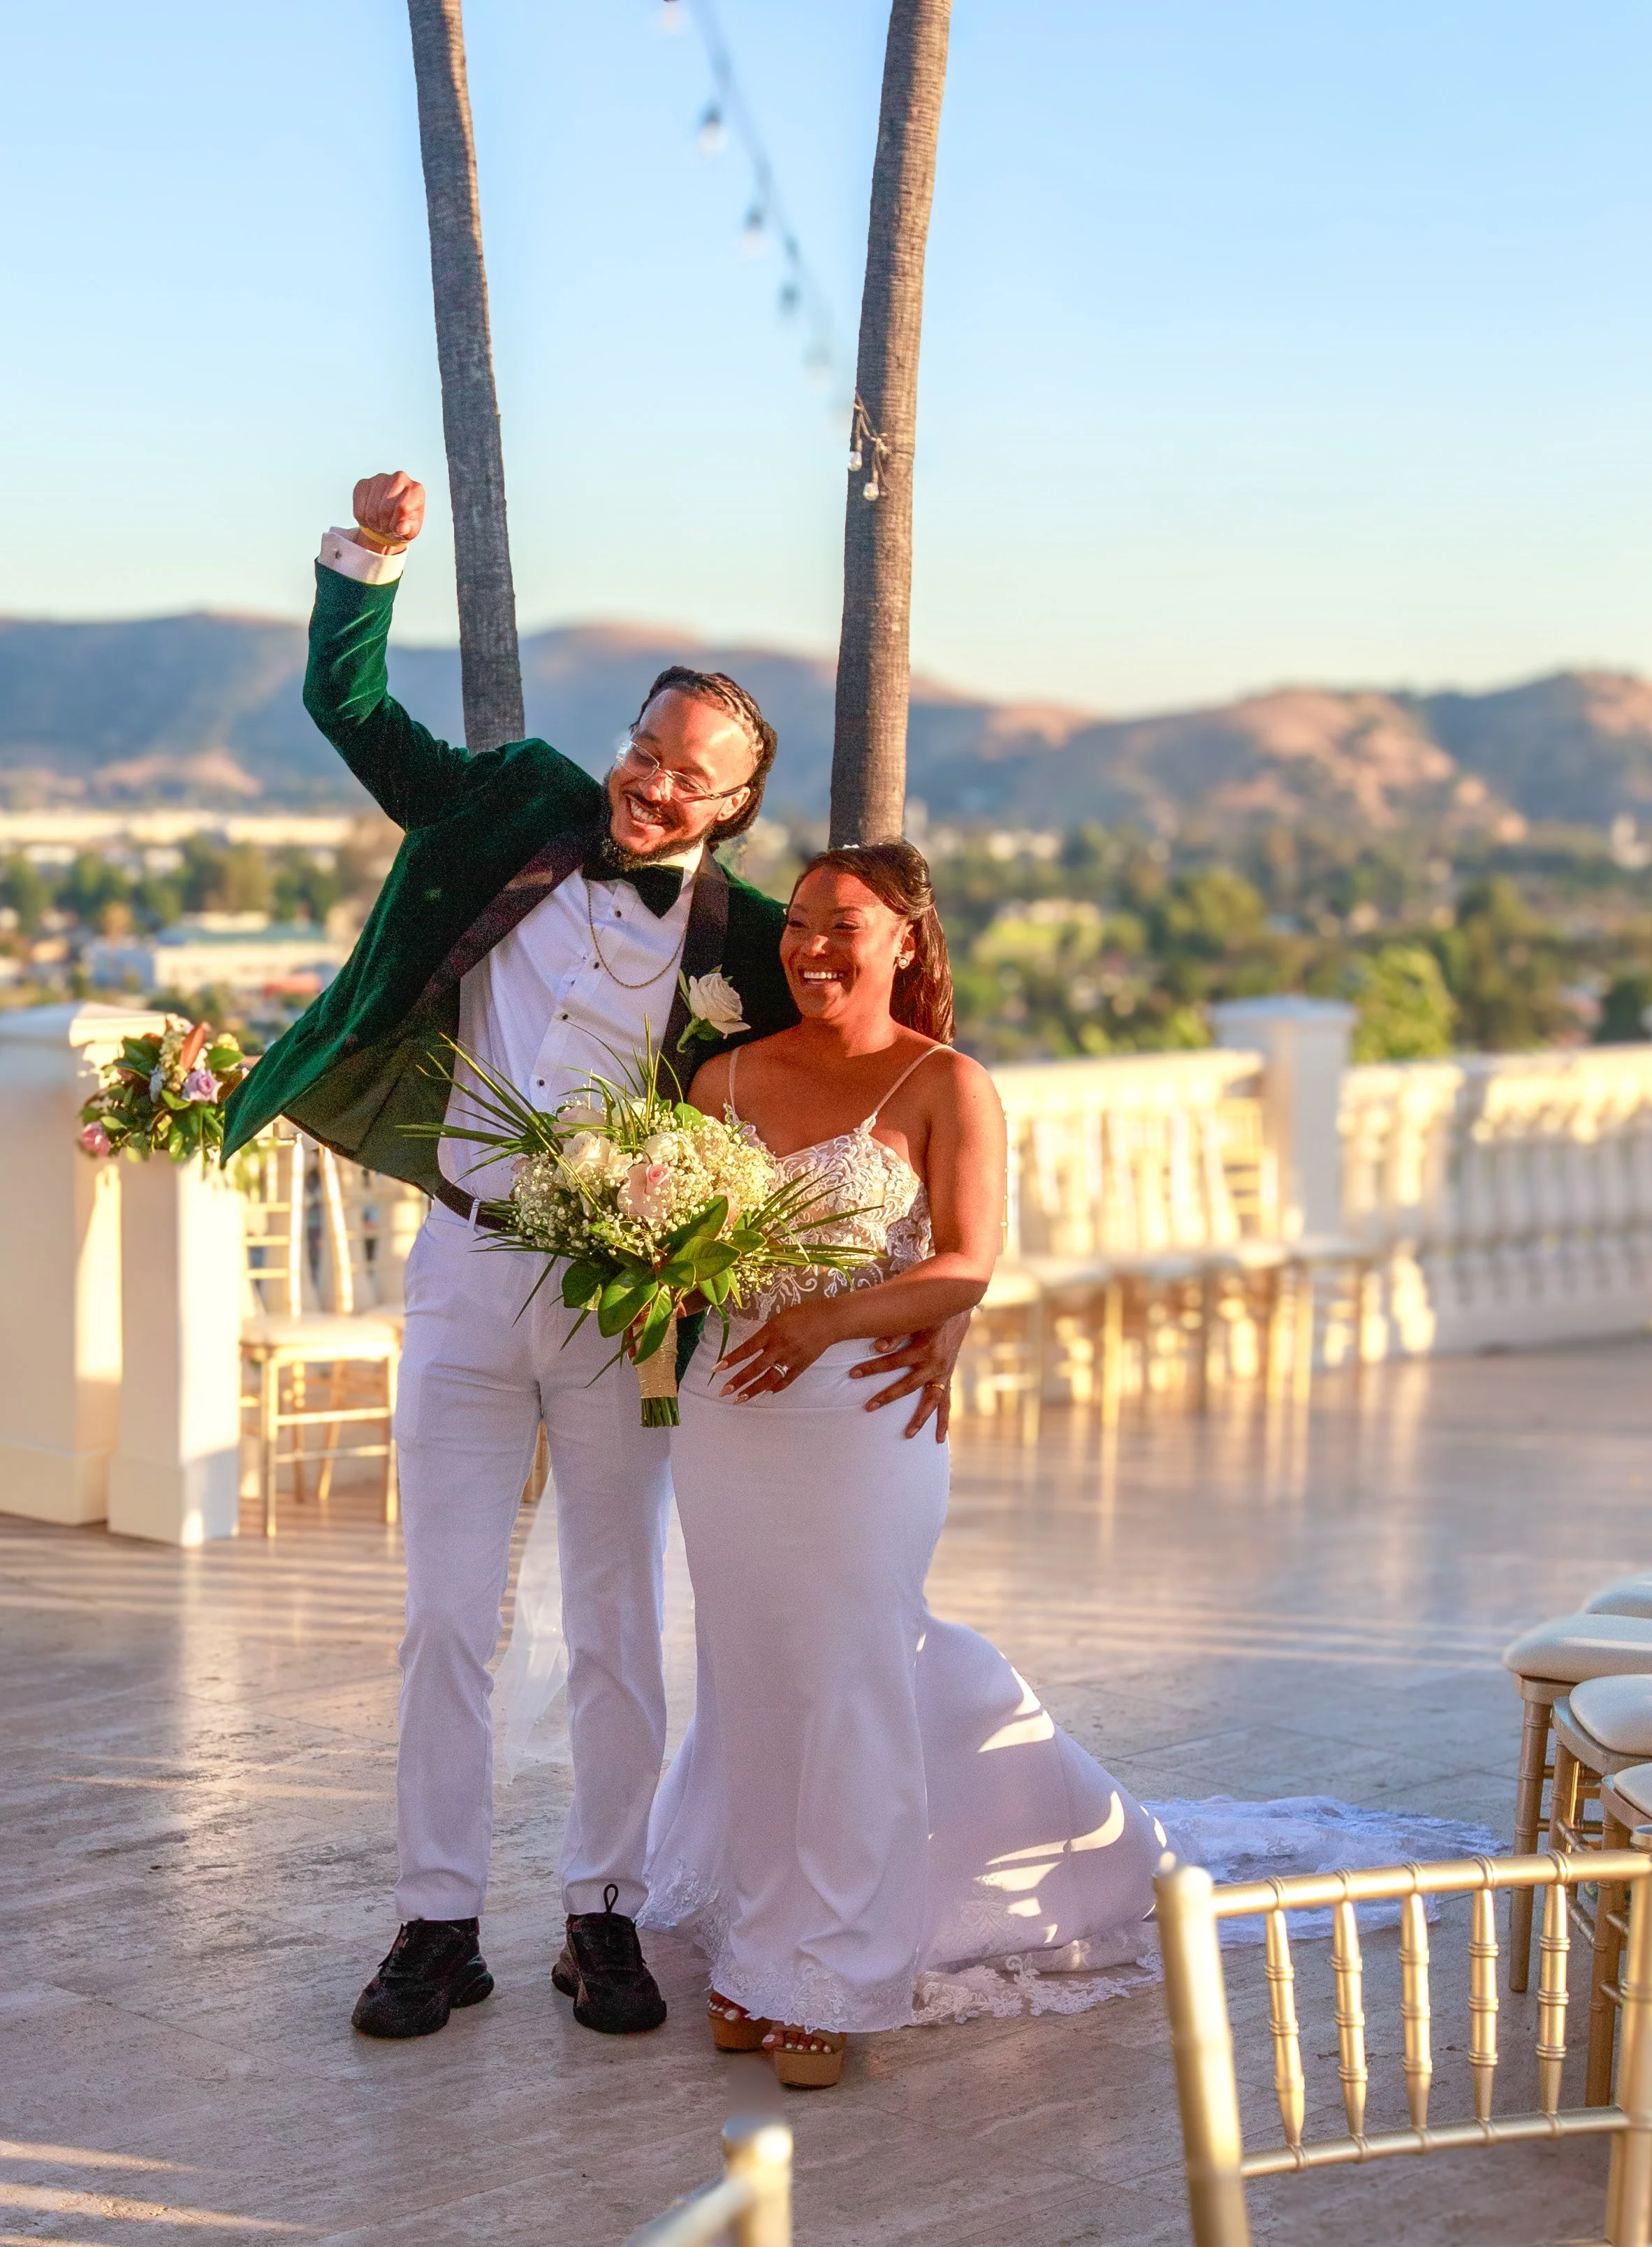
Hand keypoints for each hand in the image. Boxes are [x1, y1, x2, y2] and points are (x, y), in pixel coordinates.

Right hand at [351, 470, 424, 550]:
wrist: (390, 517)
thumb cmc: (404, 523)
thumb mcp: (411, 530)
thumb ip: (408, 530)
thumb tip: (401, 527)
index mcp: (416, 490)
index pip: (402, 507)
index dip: (396, 523)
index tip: (397, 528)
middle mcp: (399, 478)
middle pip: (384, 509)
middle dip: (384, 524)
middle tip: (387, 527)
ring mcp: (380, 478)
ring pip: (370, 510)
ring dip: (374, 523)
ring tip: (380, 523)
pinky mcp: (364, 483)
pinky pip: (358, 508)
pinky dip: (363, 519)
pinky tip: (370, 517)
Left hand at [717, 1303, 836, 1400]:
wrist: (829, 1320)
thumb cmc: (802, 1314)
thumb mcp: (778, 1319)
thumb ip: (765, 1334)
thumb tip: (751, 1349)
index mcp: (772, 1332)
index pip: (747, 1348)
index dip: (731, 1359)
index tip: (717, 1368)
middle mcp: (780, 1347)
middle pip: (755, 1368)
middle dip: (738, 1381)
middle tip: (724, 1392)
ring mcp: (791, 1359)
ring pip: (769, 1379)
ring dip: (753, 1390)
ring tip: (740, 1399)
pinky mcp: (802, 1366)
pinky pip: (786, 1380)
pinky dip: (775, 1388)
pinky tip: (765, 1394)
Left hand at [848, 1311, 970, 1440]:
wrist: (958, 1306)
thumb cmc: (931, 1310)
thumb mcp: (916, 1316)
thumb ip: (897, 1332)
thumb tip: (877, 1347)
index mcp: (926, 1348)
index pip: (893, 1361)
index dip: (873, 1367)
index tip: (853, 1373)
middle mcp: (936, 1364)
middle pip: (908, 1385)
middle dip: (887, 1396)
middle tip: (868, 1407)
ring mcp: (944, 1373)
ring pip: (931, 1400)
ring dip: (920, 1418)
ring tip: (908, 1434)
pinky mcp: (948, 1377)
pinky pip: (946, 1402)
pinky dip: (943, 1420)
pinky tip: (938, 1438)